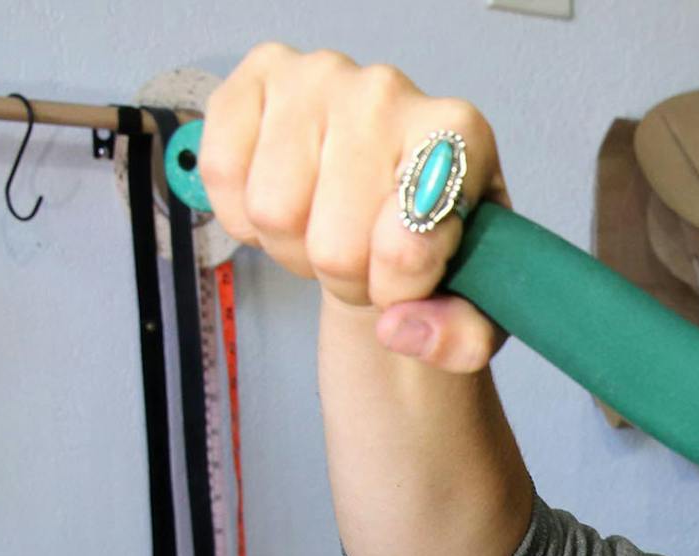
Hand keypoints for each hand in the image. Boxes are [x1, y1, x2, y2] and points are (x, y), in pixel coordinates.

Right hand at [200, 43, 509, 371]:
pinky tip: (288, 206)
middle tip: (367, 259)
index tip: (411, 280)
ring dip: (295, 250)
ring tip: (329, 230)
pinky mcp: (254, 80)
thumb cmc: (431, 242)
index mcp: (460, 132)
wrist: (381, 205)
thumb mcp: (475, 302)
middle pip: (334, 245)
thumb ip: (463, 335)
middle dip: (347, 277)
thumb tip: (400, 329)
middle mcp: (387, 91)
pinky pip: (223, 174)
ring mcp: (316, 77)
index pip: (407, 242)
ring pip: (274, 214)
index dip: (399, 287)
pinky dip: (245, 216)